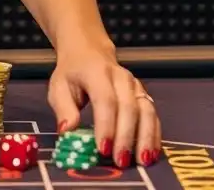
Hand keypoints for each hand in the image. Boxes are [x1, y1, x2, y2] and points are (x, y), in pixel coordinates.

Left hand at [48, 38, 161, 168]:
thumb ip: (63, 108)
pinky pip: (153, 114)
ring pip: (146, 110)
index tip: (102, 149)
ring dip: (146, 137)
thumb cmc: (72, 74)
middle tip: (120, 161)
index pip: (105, 99)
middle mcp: (120, 77)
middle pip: (129, 107)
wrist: (88, 51)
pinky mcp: (143, 93)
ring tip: (141, 161)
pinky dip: (154, 135)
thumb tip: (67, 131)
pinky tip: (151, 153)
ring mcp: (135, 84)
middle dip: (126, 136)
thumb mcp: (59, 87)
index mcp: (97, 72)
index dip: (106, 125)